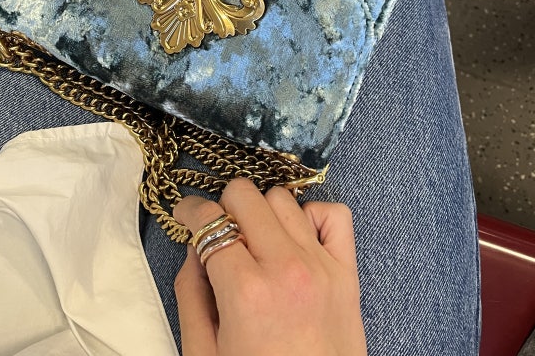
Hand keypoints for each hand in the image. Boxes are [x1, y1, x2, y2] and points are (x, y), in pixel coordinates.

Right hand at [173, 177, 366, 355]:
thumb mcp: (204, 353)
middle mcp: (285, 269)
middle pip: (245, 196)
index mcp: (245, 292)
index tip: (186, 215)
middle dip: (224, 208)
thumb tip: (194, 249)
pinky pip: (334, 214)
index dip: (190, 212)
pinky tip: (296, 240)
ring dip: (264, 213)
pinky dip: (312, 216)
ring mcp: (321, 267)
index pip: (209, 220)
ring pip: (283, 199)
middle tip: (220, 233)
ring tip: (257, 242)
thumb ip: (190, 294)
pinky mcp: (348, 273)